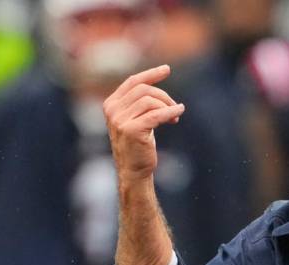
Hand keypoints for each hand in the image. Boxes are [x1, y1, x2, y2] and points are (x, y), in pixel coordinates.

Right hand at [103, 65, 184, 182]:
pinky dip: (170, 112)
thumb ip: (140, 103)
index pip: (133, 82)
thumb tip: (157, 86)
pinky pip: (156, 115)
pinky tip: (178, 113)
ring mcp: (120, 120)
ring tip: (175, 116)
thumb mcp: (135, 120)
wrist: (133, 171)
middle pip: (144, 90)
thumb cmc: (138, 145)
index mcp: (111, 104)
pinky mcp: (131, 130)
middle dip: (164, 96)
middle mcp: (112, 110)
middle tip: (175, 106)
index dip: (151, 74)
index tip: (167, 69)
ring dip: (167, 106)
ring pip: (150, 101)